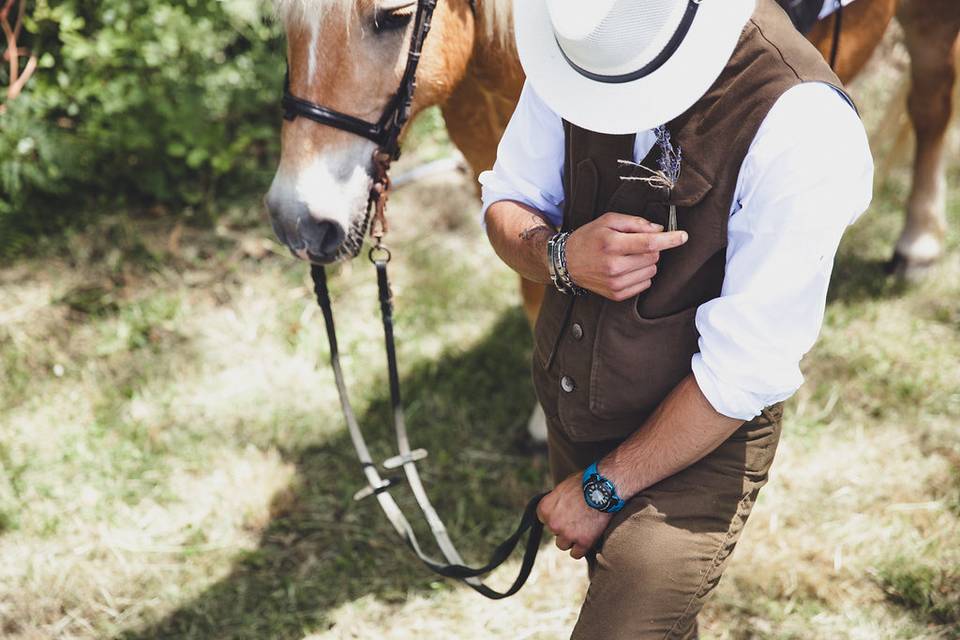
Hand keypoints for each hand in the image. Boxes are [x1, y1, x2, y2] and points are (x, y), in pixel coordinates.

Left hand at [537, 472, 612, 559]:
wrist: (604, 487)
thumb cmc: (585, 482)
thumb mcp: (563, 487)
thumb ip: (557, 501)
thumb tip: (557, 507)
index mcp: (545, 508)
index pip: (544, 519)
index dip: (555, 516)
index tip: (564, 513)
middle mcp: (553, 523)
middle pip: (554, 532)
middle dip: (564, 527)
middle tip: (577, 519)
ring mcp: (568, 534)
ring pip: (563, 545)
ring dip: (571, 540)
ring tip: (582, 530)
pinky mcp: (583, 542)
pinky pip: (576, 554)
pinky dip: (581, 549)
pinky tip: (586, 541)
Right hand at [565, 212, 687, 300]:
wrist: (566, 262)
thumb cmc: (589, 238)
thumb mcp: (608, 221)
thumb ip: (635, 222)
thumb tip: (659, 230)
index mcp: (612, 244)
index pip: (649, 243)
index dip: (670, 239)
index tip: (683, 236)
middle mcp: (614, 266)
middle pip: (653, 257)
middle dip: (651, 248)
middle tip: (635, 244)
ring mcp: (616, 283)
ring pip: (651, 271)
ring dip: (647, 262)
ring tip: (628, 257)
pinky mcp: (617, 294)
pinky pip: (644, 284)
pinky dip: (641, 275)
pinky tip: (627, 269)